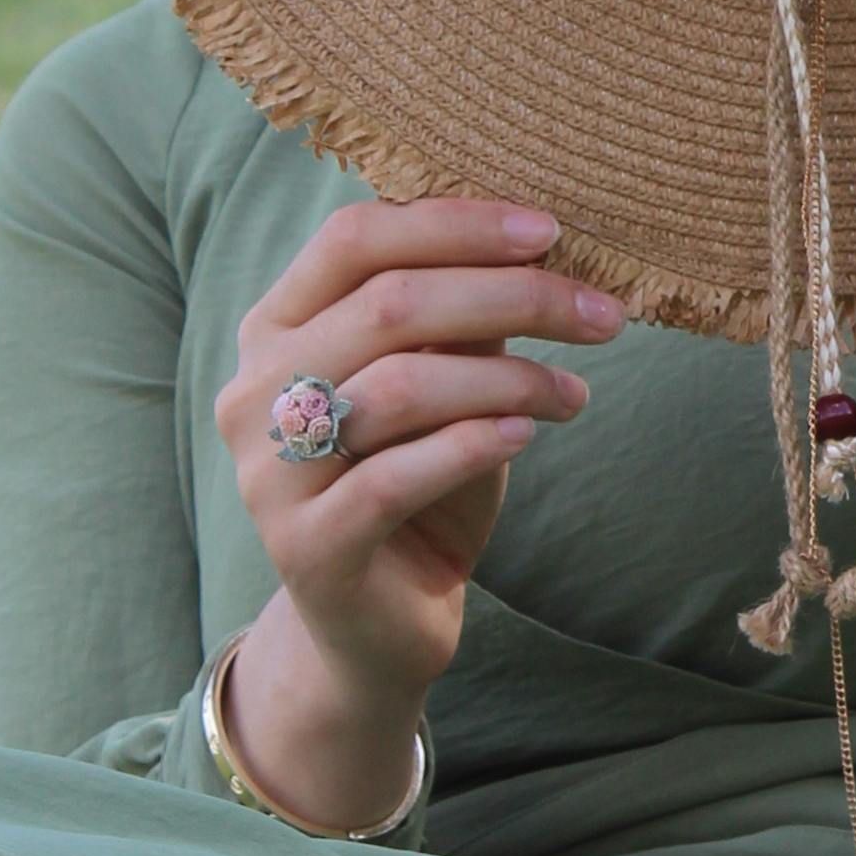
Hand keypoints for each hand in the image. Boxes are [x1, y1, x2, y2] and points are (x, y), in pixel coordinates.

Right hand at [210, 198, 622, 832]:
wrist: (377, 631)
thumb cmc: (417, 487)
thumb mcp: (442, 388)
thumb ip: (460, 321)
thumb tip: (535, 247)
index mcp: (275, 329)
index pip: (353, 238)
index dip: (456, 224)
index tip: (552, 232)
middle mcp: (254, 391)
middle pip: (388, 304)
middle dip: (511, 296)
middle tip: (601, 313)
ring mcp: (270, 472)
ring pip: (399, 386)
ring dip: (509, 379)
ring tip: (574, 392)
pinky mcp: (306, 546)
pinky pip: (396, 477)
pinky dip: (474, 444)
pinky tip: (529, 434)